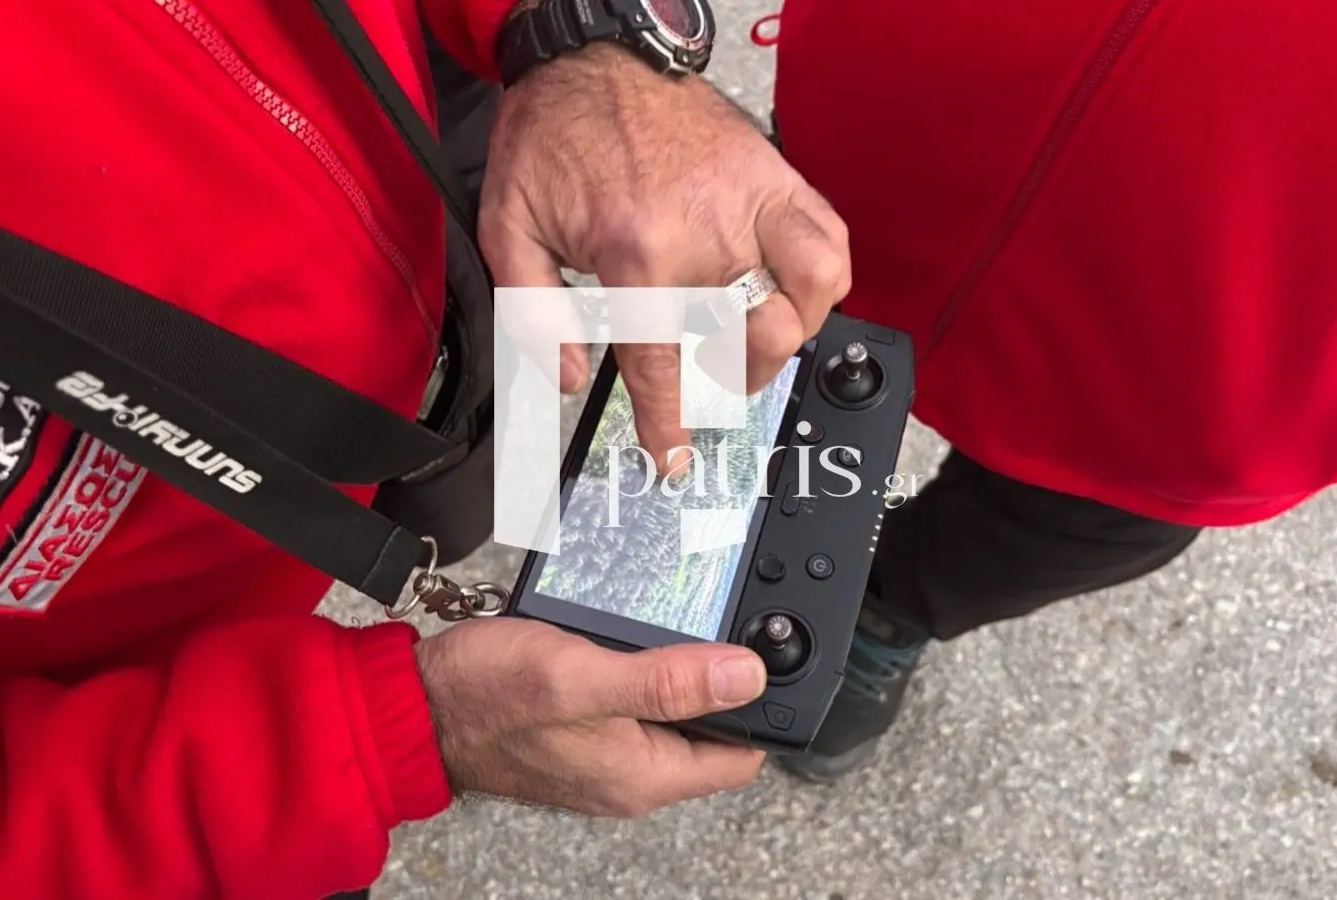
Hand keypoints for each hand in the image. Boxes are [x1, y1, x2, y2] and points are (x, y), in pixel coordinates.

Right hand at [414, 616, 767, 816]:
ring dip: (677, 671)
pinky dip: (638, 670)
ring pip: (669, 713)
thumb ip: (666, 680)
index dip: (761, 705)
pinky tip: (626, 636)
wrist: (414, 705)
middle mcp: (630, 775)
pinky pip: (631, 704)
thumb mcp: (582, 675)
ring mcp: (604, 756)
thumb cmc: (485, 696)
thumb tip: (748, 675)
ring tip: (672, 623)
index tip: (763, 652)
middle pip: (710, 731)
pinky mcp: (580, 732)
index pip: (741, 755)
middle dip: (720, 681)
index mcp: (644, 775)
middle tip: (718, 622)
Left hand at [479, 43, 851, 473]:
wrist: (590, 57)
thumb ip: (532, 315)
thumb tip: (569, 378)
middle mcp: (705, 235)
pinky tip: (799, 296)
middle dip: (727, 381)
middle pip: (741, 343)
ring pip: (801, 304)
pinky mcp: (775, 177)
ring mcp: (750, 204)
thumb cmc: (552, 136)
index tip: (673, 459)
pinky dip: (826, 280)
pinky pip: (828, 240)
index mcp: (635, 254)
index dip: (668, 425)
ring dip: (781, 341)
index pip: (661, 367)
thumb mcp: (508, 228)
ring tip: (751, 346)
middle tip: (707, 380)